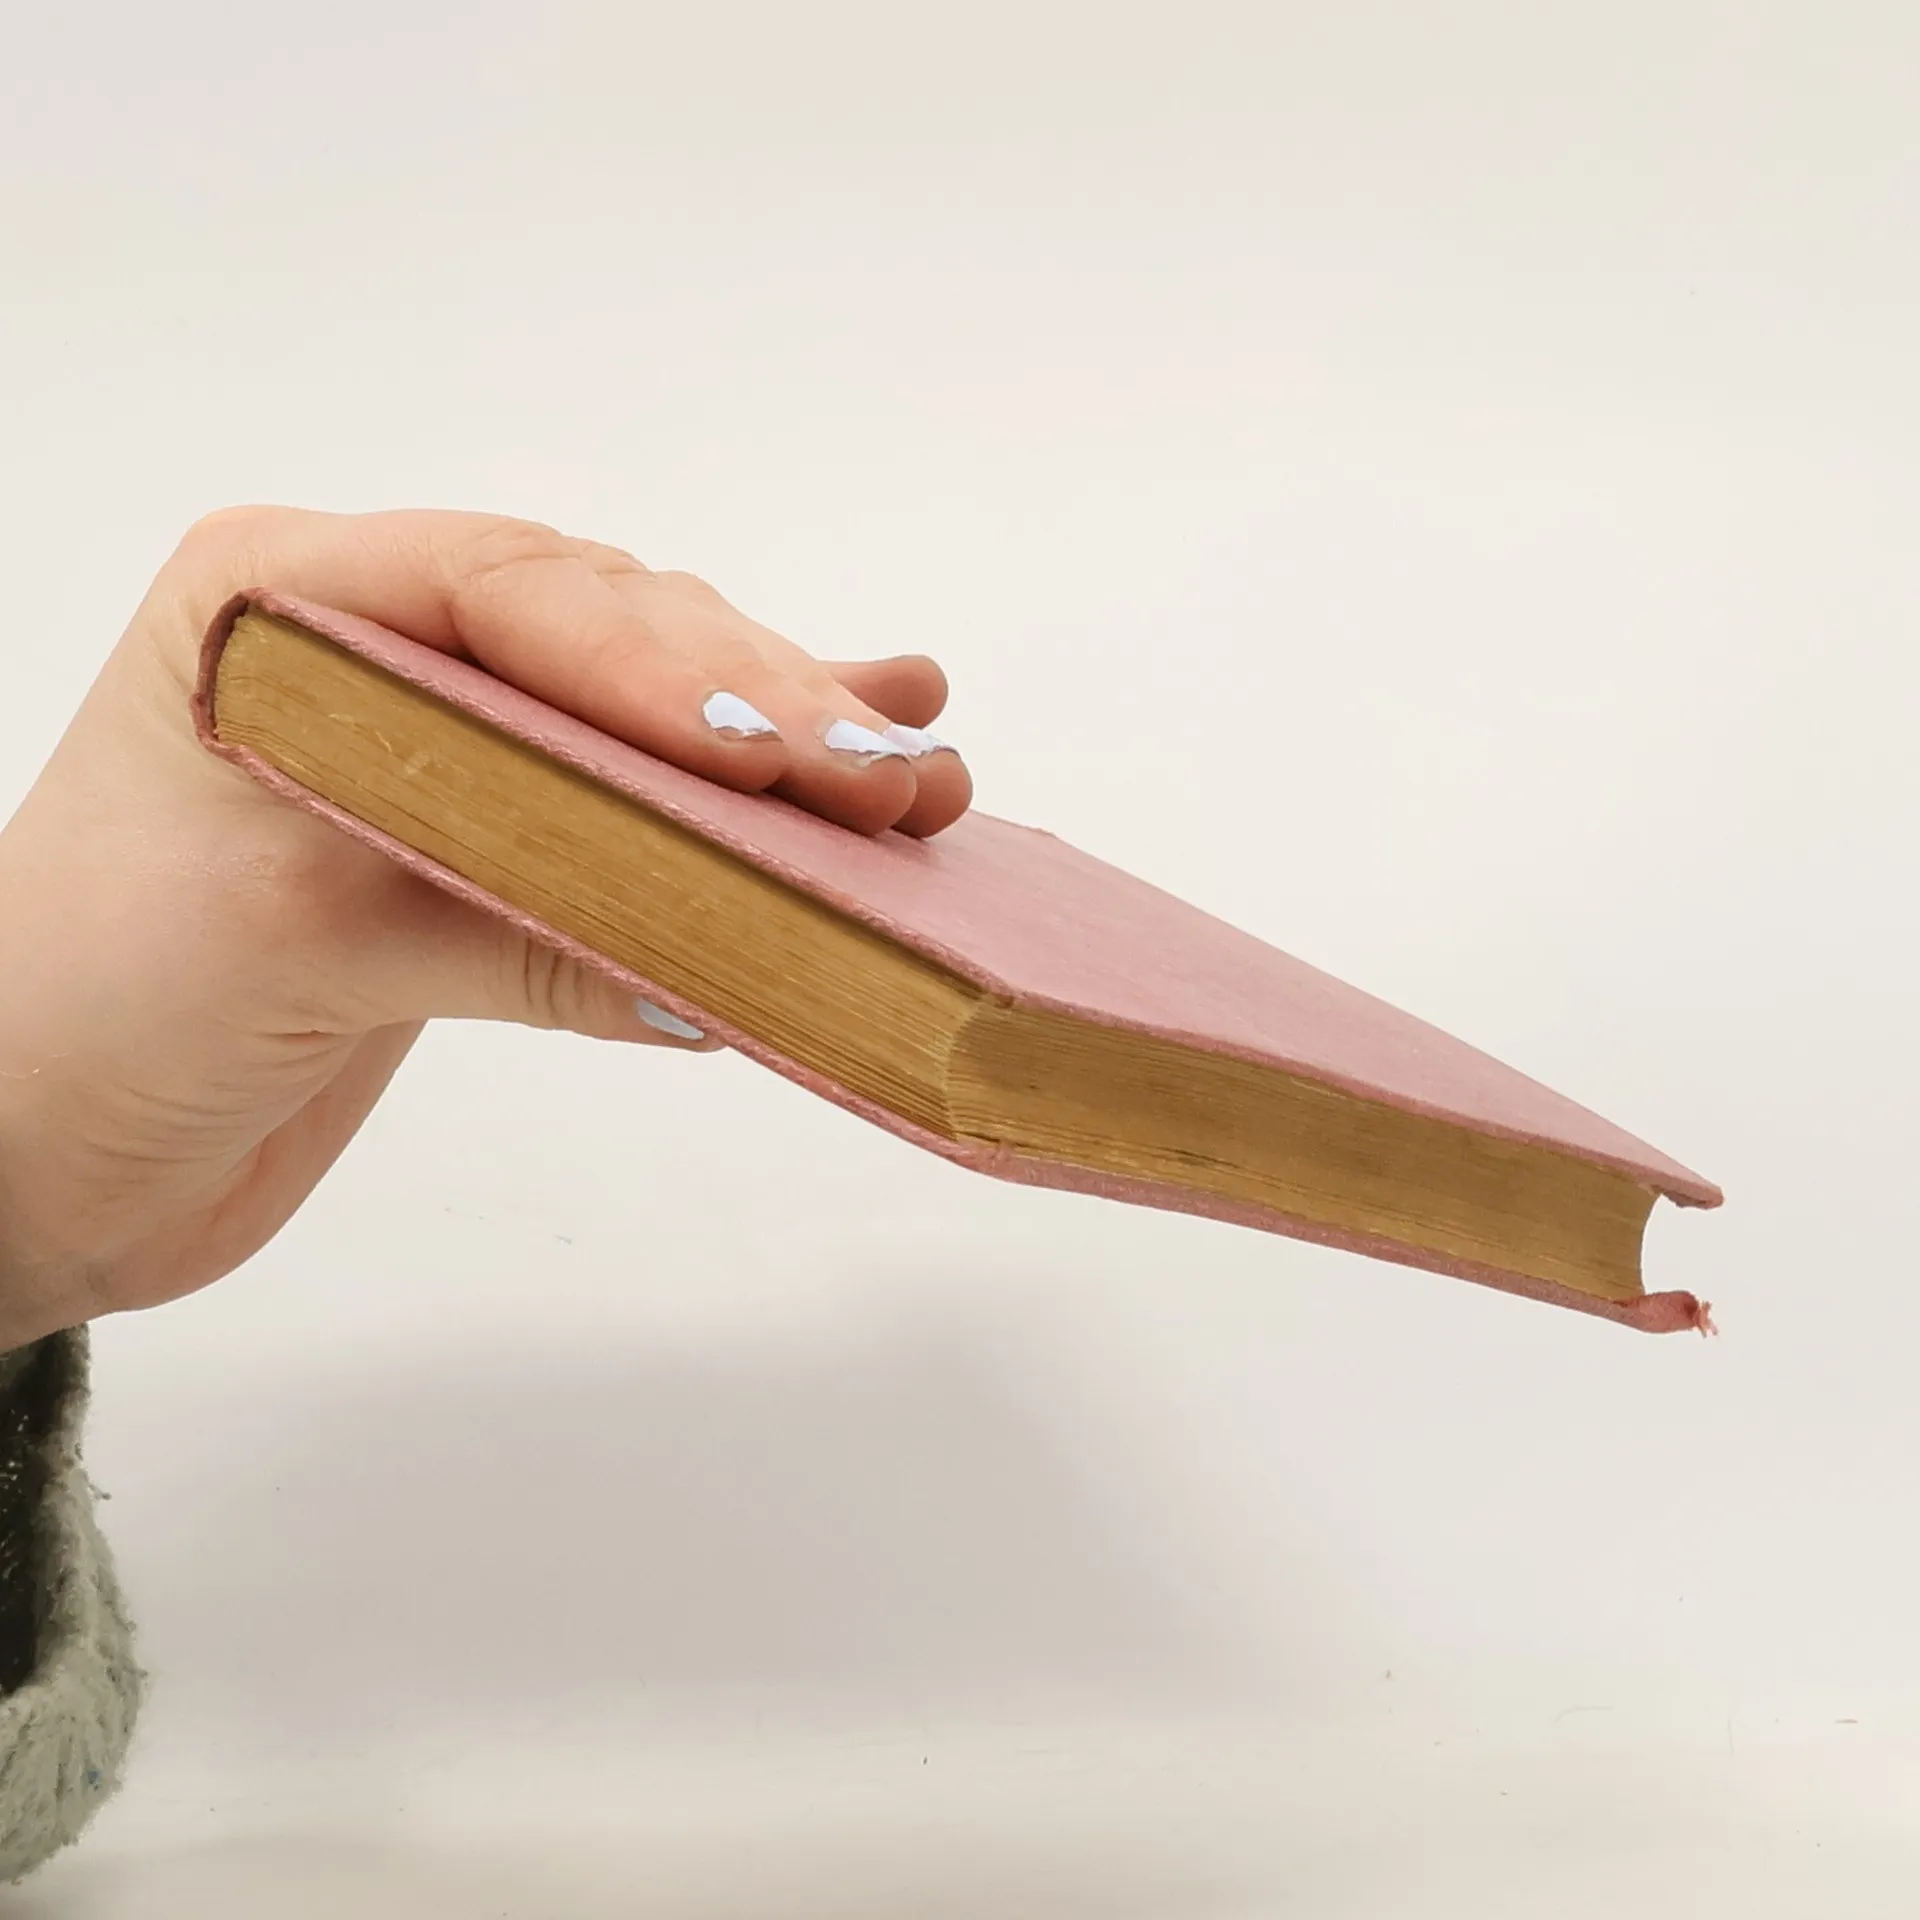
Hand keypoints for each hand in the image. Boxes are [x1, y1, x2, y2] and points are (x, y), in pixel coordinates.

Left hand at [0, 507, 969, 1345]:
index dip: (664, 665)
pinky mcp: (476, 838)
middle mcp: (362, 642)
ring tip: (915, 776)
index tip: (789, 750)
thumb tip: (728, 961)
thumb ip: (512, 928)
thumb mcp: (298, 945)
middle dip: (759, 710)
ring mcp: (431, 738)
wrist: (19, 1152)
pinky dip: (739, 800)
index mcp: (276, 605)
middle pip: (605, 640)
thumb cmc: (78, 1020)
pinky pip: (630, 799)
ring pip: (639, 711)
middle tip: (891, 779)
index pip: (508, 593)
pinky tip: (858, 741)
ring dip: (780, 747)